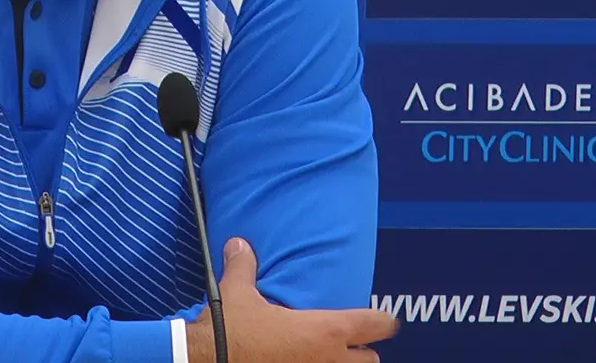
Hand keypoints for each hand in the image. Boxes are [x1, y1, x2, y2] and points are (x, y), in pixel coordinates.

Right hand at [186, 238, 397, 362]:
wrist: (207, 361)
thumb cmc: (230, 330)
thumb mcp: (236, 293)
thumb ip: (244, 267)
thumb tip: (239, 244)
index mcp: (322, 331)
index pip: (372, 325)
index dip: (383, 321)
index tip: (388, 320)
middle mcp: (326, 359)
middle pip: (369, 361)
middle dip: (364, 352)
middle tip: (353, 343)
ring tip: (327, 355)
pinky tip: (297, 361)